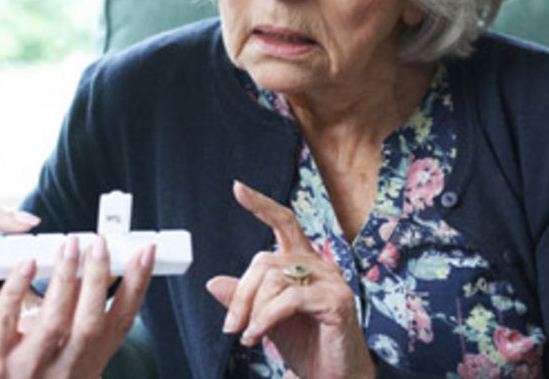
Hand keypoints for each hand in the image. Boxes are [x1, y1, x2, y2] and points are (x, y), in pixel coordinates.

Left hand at [0, 236, 154, 378]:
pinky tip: (26, 263)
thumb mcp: (65, 357)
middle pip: (90, 324)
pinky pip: (5, 320)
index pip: (119, 324)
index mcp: (86, 366)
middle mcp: (63, 372)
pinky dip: (17, 289)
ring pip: (53, 322)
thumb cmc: (30, 374)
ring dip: (64, 279)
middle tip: (101, 243)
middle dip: (98, 280)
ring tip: (69, 244)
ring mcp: (27, 371)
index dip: (136, 287)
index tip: (145, 253)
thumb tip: (98, 270)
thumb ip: (79, 320)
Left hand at [204, 181, 373, 378]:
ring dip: (252, 311)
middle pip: (265, 261)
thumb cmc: (305, 344)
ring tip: (247, 336)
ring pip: (273, 279)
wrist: (335, 376)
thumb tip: (213, 282)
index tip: (237, 188)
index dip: (261, 205)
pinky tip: (257, 336)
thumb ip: (244, 299)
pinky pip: (288, 300)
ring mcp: (331, 281)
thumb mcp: (265, 319)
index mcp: (304, 262)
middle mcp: (319, 264)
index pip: (284, 223)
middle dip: (241, 294)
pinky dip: (265, 318)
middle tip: (231, 326)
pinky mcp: (336, 301)